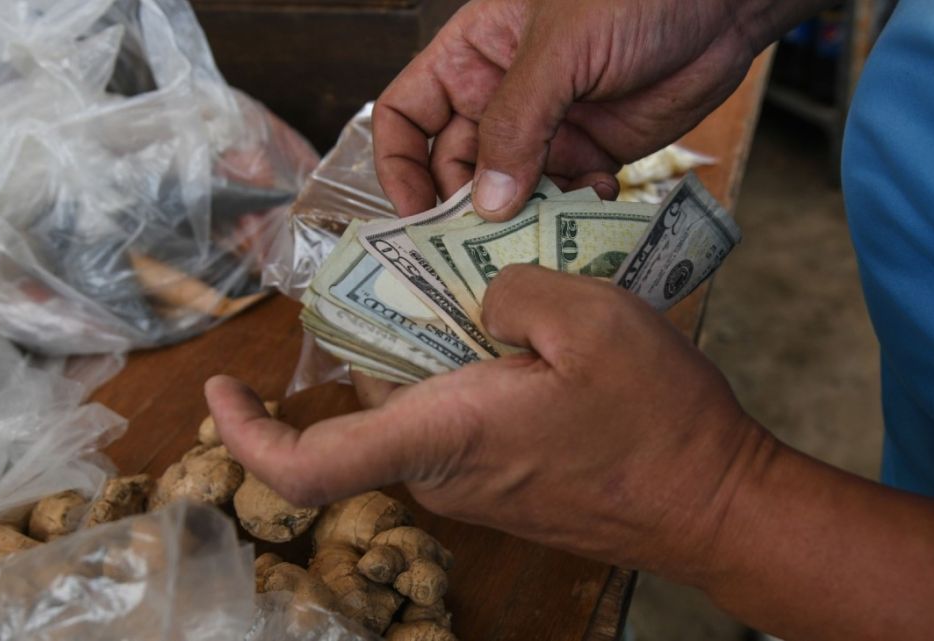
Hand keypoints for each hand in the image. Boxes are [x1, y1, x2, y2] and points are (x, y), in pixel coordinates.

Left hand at [206, 266, 770, 579]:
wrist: (716, 504)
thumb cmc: (657, 422)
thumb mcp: (590, 317)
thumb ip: (509, 289)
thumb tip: (478, 300)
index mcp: (445, 436)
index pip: (310, 464)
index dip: (245, 434)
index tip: (217, 389)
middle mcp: (444, 473)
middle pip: (369, 403)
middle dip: (381, 334)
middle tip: (430, 270)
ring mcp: (474, 487)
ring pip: (417, 406)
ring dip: (436, 348)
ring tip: (497, 297)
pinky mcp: (505, 485)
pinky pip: (456, 421)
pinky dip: (467, 374)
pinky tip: (523, 341)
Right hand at [372, 0, 766, 218]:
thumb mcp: (562, 48)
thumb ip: (517, 125)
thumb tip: (485, 204)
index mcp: (474, 54)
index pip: (406, 114)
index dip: (400, 165)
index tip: (415, 216)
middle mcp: (501, 97)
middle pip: (453, 167)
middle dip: (462, 209)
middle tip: (478, 250)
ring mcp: (548, 128)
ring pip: (508, 192)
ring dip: (516, 222)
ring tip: (533, 242)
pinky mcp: (594, 153)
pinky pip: (563, 200)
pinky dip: (569, 216)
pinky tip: (591, 206)